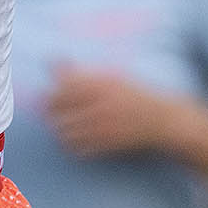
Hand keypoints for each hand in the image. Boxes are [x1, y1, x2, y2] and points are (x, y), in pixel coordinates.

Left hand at [46, 68, 179, 156]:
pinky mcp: (109, 144)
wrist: (162, 120)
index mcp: (102, 84)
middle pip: (62, 109)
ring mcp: (105, 125)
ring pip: (67, 130)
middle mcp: (102, 103)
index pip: (64, 87)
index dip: (51, 94)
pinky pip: (79, 148)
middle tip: (50, 114)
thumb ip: (79, 71)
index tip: (45, 97)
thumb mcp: (110, 76)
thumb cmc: (133, 95)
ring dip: (59, 129)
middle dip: (50, 112)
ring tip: (60, 127)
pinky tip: (75, 140)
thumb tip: (51, 59)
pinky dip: (71, 145)